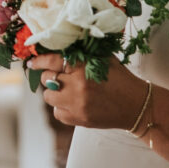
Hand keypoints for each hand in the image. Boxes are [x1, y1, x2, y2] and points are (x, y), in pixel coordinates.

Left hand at [30, 54, 148, 130]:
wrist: (137, 105)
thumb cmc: (120, 79)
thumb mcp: (104, 59)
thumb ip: (82, 53)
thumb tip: (58, 47)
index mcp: (84, 67)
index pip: (53, 61)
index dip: (40, 61)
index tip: (32, 62)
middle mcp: (78, 86)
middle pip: (46, 79)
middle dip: (49, 76)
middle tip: (56, 76)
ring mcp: (78, 104)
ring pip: (49, 97)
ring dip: (54, 92)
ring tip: (66, 90)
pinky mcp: (79, 119)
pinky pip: (58, 113)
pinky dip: (62, 108)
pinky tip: (73, 103)